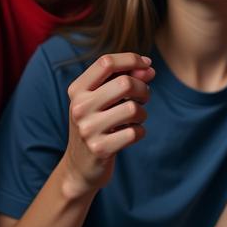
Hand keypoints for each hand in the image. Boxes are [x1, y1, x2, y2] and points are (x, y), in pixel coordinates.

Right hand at [62, 52, 154, 197]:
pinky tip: (130, 135)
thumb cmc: (97, 124)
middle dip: (143, 89)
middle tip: (143, 97)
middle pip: (125, 83)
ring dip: (142, 113)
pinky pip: (135, 132)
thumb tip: (149, 68)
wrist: (80, 166)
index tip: (146, 65)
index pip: (106, 62)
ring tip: (135, 119)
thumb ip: (125, 79)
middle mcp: (79, 107)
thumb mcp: (104, 100)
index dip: (132, 59)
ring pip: (133, 109)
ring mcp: (88, 129)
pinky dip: (139, 132)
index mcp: (77, 90)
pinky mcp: (100, 149)